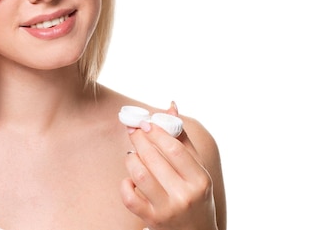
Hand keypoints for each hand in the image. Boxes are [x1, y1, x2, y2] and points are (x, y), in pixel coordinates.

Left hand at [121, 103, 217, 229]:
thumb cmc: (195, 194)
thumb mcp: (197, 169)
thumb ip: (183, 138)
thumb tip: (171, 106)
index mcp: (199, 180)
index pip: (174, 149)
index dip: (156, 132)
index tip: (145, 122)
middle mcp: (185, 196)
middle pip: (154, 159)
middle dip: (139, 140)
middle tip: (132, 129)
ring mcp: (167, 210)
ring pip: (140, 175)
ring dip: (131, 159)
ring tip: (132, 153)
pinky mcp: (152, 220)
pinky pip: (130, 198)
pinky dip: (125, 184)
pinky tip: (130, 178)